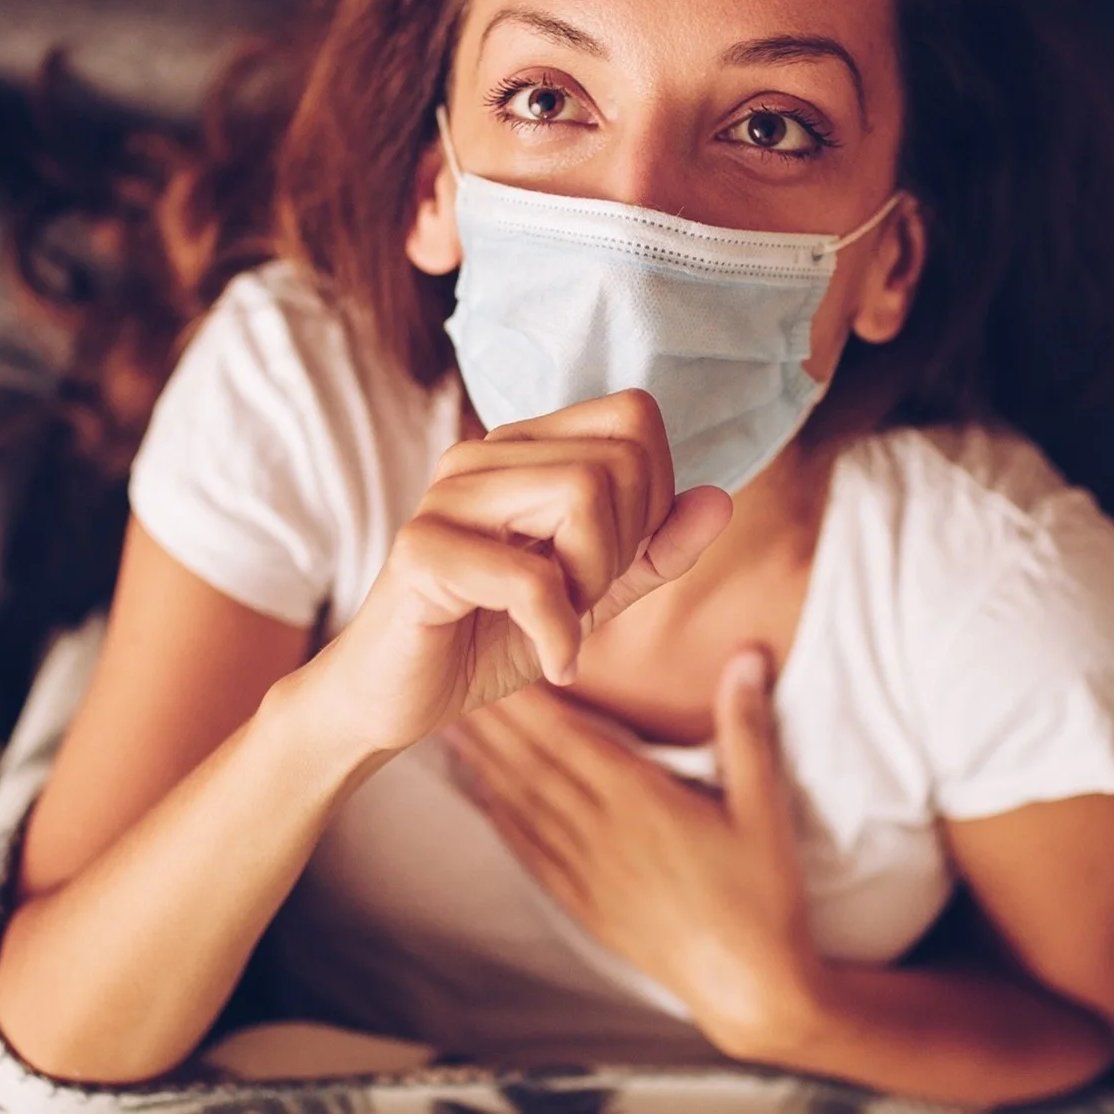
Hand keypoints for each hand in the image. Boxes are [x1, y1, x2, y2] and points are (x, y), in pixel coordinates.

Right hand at [307, 389, 731, 755]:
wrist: (393, 698)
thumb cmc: (486, 636)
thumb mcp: (589, 596)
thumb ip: (654, 551)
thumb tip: (720, 499)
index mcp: (523, 449)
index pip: (633, 416)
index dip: (652, 495)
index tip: (614, 560)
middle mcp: (483, 456)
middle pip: (618, 460)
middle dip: (624, 546)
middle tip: (583, 599)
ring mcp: (447, 497)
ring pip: (582, 495)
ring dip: (591, 582)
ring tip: (560, 622)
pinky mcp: (422, 551)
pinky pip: (533, 577)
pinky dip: (560, 633)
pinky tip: (551, 661)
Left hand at [445, 648, 820, 1056]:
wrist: (748, 986)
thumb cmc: (762, 895)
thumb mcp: (764, 807)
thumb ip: (747, 730)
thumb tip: (746, 657)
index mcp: (642, 802)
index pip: (570, 738)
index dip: (527, 702)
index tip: (496, 669)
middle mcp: (603, 834)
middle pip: (533, 767)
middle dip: (492, 724)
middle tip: (453, 687)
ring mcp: (589, 873)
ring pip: (524, 807)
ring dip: (484, 766)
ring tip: (450, 732)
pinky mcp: (586, 905)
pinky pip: (532, 854)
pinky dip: (501, 821)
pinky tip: (481, 798)